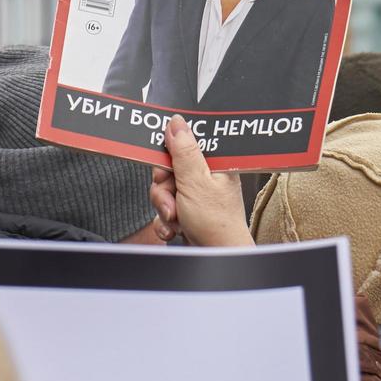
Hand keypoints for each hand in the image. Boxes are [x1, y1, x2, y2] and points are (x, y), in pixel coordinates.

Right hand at [149, 115, 253, 246]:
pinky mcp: (187, 212)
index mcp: (215, 163)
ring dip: (164, 206)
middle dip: (164, 187)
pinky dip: (165, 220)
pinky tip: (174, 228)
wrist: (216, 257)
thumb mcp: (195, 182)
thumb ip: (184, 151)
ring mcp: (196, 195)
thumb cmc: (216, 223)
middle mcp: (207, 177)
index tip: (164, 167)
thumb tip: (177, 123)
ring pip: (164, 189)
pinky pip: (164, 208)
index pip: (185, 144)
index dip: (169, 155)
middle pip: (169, 168)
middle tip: (171, 198)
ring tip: (176, 218)